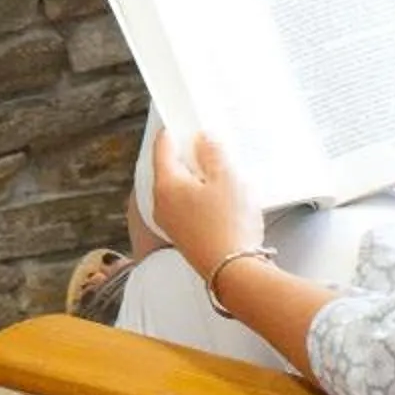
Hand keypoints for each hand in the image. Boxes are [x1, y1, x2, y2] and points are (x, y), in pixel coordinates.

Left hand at [150, 129, 265, 280]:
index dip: (174, 132)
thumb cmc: (228, 224)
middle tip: (207, 143)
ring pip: (180, 189)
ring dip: (197, 178)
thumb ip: (213, 154)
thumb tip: (203, 139)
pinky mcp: (185, 237)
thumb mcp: (226, 179)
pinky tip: (221, 198)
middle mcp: (162, 204)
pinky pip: (188, 208)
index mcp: (166, 184)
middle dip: (188, 155)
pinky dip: (200, 197)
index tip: (184, 121)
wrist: (233, 272)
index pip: (163, 148)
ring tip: (220, 170)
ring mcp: (171, 223)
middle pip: (170, 169)